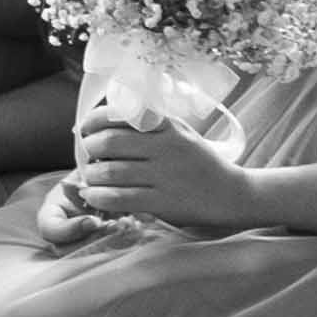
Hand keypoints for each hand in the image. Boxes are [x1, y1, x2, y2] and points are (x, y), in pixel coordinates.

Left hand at [59, 106, 265, 234]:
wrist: (232, 193)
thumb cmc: (198, 162)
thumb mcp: (180, 132)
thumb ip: (149, 123)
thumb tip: (103, 120)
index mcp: (168, 127)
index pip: (120, 114)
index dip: (94, 120)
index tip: (84, 128)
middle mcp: (166, 148)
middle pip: (109, 143)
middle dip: (88, 148)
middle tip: (87, 154)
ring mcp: (165, 176)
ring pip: (111, 172)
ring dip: (91, 175)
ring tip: (90, 177)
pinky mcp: (163, 202)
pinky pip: (120, 198)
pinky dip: (99, 196)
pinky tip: (92, 195)